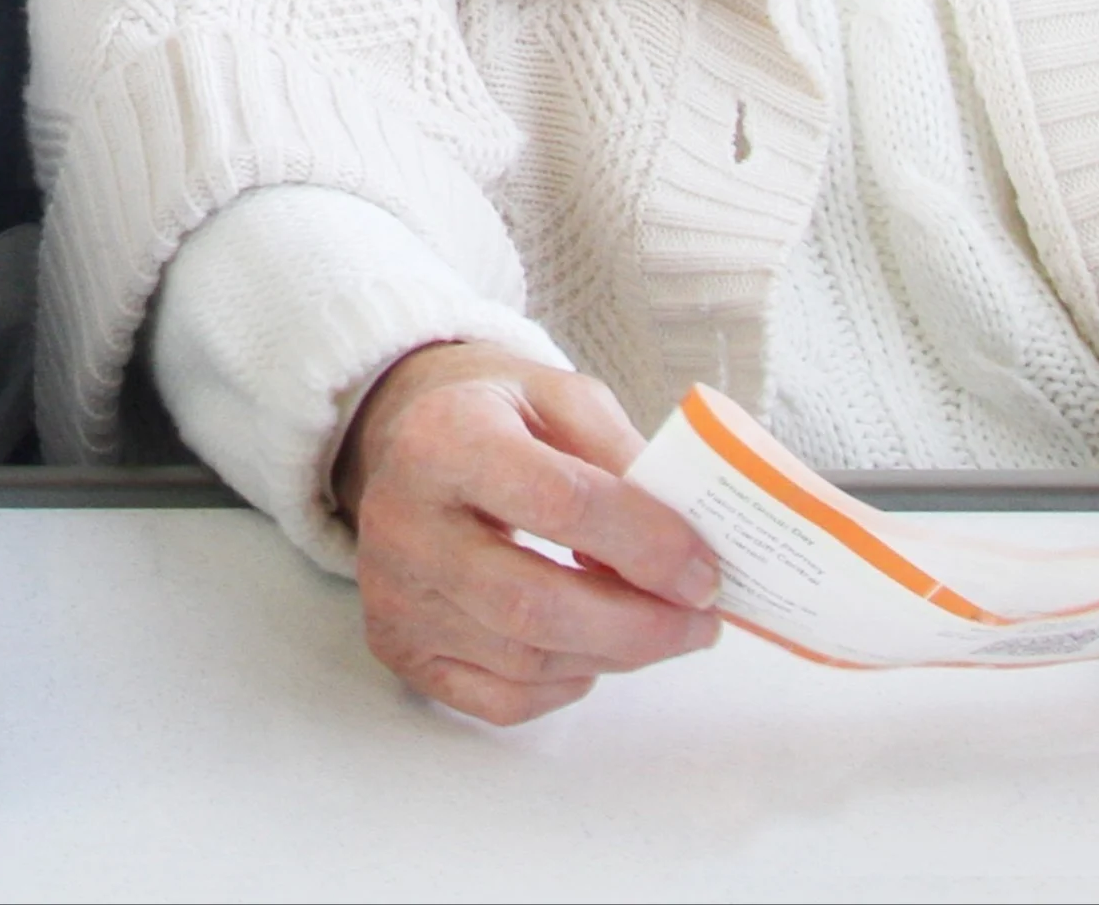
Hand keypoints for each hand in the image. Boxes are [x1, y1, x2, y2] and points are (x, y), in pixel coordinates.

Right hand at [333, 341, 721, 722]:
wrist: (407, 437)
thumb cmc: (497, 417)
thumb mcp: (561, 397)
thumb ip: (623, 454)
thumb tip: (687, 541)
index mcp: (442, 439)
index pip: (559, 503)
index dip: (646, 545)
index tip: (705, 572)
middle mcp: (401, 521)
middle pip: (535, 604)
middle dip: (639, 625)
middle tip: (701, 623)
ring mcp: (393, 593)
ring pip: (525, 660)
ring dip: (614, 655)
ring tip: (660, 628)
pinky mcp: (398, 646)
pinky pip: (500, 699)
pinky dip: (565, 686)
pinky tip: (591, 651)